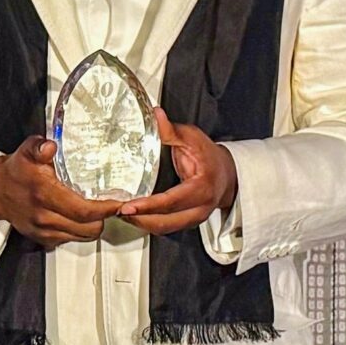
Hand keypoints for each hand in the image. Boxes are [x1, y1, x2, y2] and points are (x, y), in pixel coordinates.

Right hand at [0, 136, 122, 246]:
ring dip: (93, 225)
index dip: (105, 209)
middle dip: (103, 218)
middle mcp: (45, 216)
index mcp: (44, 194)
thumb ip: (39, 147)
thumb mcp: (26, 152)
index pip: (83, 210)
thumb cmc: (15, 172)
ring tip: (97, 212)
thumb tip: (50, 146)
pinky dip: (81, 230)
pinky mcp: (44, 239)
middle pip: (89, 228)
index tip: (117, 203)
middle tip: (110, 205)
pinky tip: (81, 217)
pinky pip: (72, 239)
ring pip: (83, 236)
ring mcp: (45, 230)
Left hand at [118, 111, 237, 234]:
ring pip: (164, 228)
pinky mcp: (187, 222)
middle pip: (165, 222)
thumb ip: (172, 131)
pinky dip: (148, 223)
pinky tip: (134, 215)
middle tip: (118, 211)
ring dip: (141, 223)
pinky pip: (166, 227)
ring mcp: (194, 218)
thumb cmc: (210, 157)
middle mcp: (200, 208)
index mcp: (202, 188)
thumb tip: (156, 115)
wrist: (227, 174)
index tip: (129, 206)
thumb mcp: (193, 139)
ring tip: (121, 213)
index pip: (171, 201)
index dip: (149, 206)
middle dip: (139, 219)